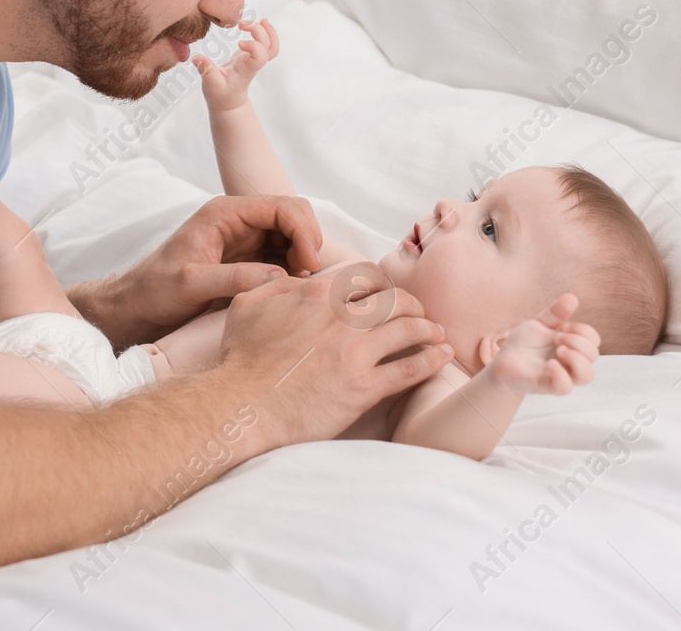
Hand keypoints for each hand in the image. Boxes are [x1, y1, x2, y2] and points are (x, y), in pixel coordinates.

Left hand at [67, 194, 324, 348]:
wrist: (136, 305)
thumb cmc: (155, 290)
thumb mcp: (190, 284)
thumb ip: (233, 279)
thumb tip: (280, 277)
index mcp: (225, 213)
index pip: (282, 206)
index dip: (303, 232)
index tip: (308, 265)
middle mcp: (239, 220)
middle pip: (294, 217)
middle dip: (308, 242)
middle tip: (307, 278)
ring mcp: (246, 240)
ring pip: (292, 237)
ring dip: (304, 258)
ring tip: (299, 288)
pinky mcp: (248, 260)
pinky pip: (284, 257)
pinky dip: (295, 270)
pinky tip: (290, 291)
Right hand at [192, 18, 277, 111]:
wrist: (229, 102)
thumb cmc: (221, 94)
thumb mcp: (210, 84)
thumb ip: (206, 70)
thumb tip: (197, 57)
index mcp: (246, 70)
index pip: (260, 57)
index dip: (254, 46)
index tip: (239, 43)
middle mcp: (253, 63)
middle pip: (268, 47)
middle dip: (259, 31)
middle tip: (241, 24)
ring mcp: (253, 59)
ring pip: (272, 46)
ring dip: (269, 32)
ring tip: (260, 20)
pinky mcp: (250, 55)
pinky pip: (267, 44)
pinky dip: (267, 33)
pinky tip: (260, 23)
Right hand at [218, 261, 450, 444]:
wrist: (242, 406)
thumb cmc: (239, 359)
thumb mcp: (248, 304)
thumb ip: (277, 285)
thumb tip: (297, 279)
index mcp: (316, 294)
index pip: (365, 275)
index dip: (382, 283)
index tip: (386, 294)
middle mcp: (341, 317)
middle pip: (395, 299)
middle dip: (412, 304)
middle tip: (417, 314)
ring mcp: (355, 352)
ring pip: (409, 329)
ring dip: (428, 329)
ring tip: (436, 334)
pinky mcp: (364, 387)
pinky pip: (410, 369)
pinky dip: (431, 360)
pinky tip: (441, 356)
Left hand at [482, 294, 599, 395]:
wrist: (503, 360)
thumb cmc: (524, 344)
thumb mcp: (538, 324)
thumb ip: (555, 313)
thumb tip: (572, 297)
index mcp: (571, 346)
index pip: (594, 340)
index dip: (583, 330)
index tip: (562, 327)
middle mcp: (570, 362)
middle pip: (594, 355)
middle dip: (577, 341)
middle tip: (556, 337)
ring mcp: (560, 375)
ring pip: (587, 376)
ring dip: (576, 358)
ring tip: (558, 350)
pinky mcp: (547, 386)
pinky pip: (565, 387)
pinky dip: (560, 374)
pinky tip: (550, 364)